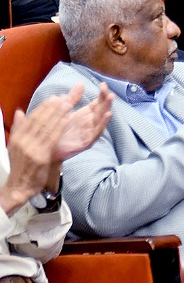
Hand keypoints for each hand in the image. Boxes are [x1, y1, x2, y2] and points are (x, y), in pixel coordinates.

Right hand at [2, 89, 82, 211]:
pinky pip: (51, 139)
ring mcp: (31, 149)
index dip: (44, 106)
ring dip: (59, 114)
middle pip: (40, 120)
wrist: (19, 186)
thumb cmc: (21, 166)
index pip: (32, 117)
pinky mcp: (40, 156)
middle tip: (65, 96)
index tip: (54, 97)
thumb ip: (19, 128)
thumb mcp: (16, 146)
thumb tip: (20, 112)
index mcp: (18, 137)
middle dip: (53, 107)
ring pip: (46, 127)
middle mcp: (23, 141)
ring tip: (68, 103)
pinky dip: (59, 128)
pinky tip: (67, 120)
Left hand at [54, 85, 110, 160]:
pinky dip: (103, 123)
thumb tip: (80, 84)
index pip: (97, 103)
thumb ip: (72, 99)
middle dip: (106, 100)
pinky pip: (97, 132)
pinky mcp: (86, 142)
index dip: (101, 94)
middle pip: (101, 110)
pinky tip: (107, 114)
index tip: (103, 84)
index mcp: (85, 115)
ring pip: (101, 119)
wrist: (46, 149)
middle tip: (108, 90)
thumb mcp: (63, 111)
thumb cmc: (55, 130)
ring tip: (111, 99)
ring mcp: (89, 132)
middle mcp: (89, 123)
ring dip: (107, 108)